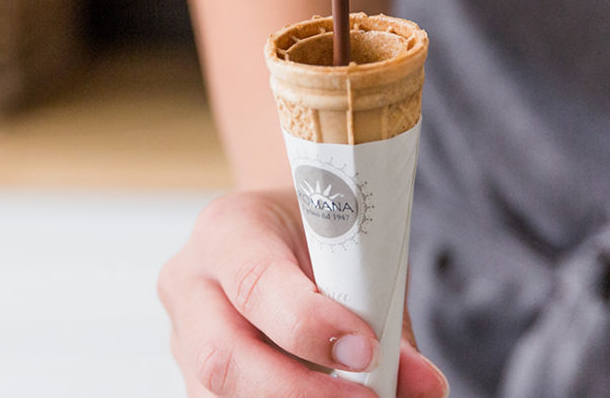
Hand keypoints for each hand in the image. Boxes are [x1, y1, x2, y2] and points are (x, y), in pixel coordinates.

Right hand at [158, 189, 448, 396]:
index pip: (255, 282)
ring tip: (362, 396)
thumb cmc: (323, 232)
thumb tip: (425, 383)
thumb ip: (387, 317)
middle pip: (223, 357)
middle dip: (300, 391)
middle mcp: (192, 283)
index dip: (310, 325)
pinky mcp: (195, 376)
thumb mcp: (355, 249)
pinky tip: (331, 397)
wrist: (287, 228)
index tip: (367, 350)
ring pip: (221, 394)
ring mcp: (183, 337)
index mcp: (227, 229)